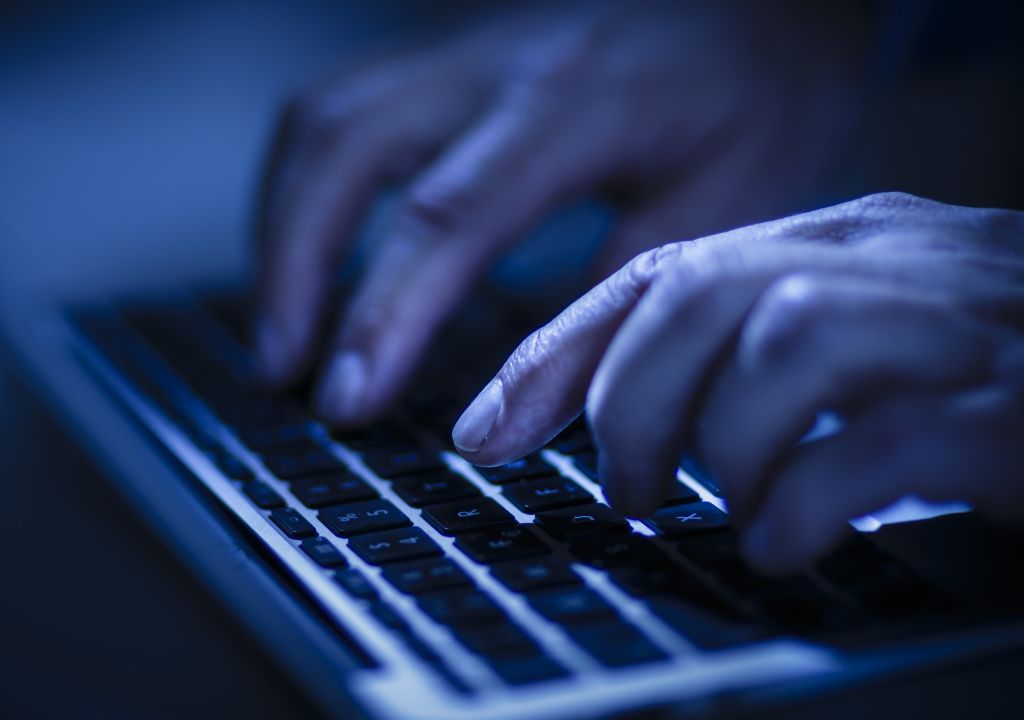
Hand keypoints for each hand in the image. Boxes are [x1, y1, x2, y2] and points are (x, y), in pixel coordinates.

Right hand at [253, 1, 873, 424]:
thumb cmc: (762, 88)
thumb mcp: (731, 197)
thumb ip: (627, 282)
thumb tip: (537, 375)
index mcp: (576, 104)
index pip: (449, 213)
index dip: (384, 313)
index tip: (347, 400)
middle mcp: (499, 66)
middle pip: (346, 149)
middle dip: (295, 271)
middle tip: (284, 374)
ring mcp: (463, 52)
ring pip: (323, 121)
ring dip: (281, 228)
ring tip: (278, 331)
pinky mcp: (448, 58)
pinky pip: (339, 108)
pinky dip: (300, 187)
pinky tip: (302, 251)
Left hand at [451, 192, 1023, 572]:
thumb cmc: (994, 384)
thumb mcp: (858, 349)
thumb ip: (750, 359)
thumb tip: (600, 420)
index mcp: (848, 241)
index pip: (665, 272)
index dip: (558, 355)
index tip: (486, 434)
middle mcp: (900, 261)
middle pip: (704, 293)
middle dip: (630, 406)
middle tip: (632, 492)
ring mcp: (969, 327)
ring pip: (783, 341)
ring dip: (718, 445)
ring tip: (712, 511)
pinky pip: (887, 438)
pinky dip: (807, 497)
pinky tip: (782, 544)